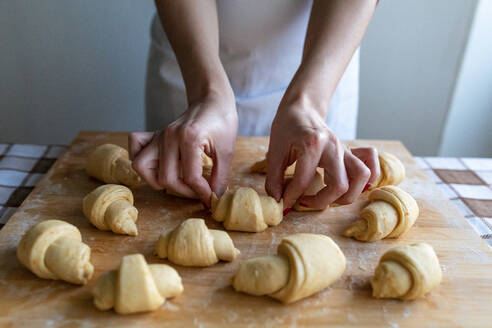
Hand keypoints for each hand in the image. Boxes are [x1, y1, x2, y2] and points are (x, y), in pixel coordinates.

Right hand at [129, 92, 237, 206]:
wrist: (213, 101)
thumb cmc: (222, 122)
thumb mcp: (227, 151)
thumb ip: (221, 176)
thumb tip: (215, 198)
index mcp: (189, 138)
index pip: (190, 177)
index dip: (201, 192)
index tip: (210, 196)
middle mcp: (169, 136)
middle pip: (166, 178)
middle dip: (184, 191)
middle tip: (198, 191)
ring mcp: (159, 135)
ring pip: (141, 166)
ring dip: (158, 180)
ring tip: (177, 182)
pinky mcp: (155, 135)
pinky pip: (135, 147)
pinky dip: (142, 161)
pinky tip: (159, 166)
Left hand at [266, 99, 379, 209]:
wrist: (301, 108)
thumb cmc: (287, 127)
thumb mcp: (274, 151)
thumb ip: (274, 178)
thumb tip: (276, 200)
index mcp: (312, 144)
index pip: (304, 181)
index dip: (291, 197)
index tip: (284, 203)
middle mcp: (333, 146)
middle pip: (340, 185)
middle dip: (322, 202)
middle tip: (305, 201)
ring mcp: (345, 148)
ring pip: (362, 177)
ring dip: (347, 195)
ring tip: (329, 197)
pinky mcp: (350, 151)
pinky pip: (372, 164)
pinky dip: (367, 179)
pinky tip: (351, 185)